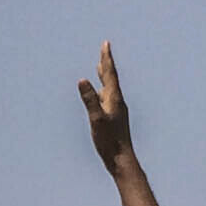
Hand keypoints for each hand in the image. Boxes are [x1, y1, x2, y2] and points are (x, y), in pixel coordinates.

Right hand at [77, 42, 136, 171]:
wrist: (122, 160)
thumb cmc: (110, 142)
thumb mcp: (96, 119)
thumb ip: (89, 99)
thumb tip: (82, 80)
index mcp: (114, 99)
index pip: (110, 74)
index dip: (107, 58)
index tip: (106, 44)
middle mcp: (117, 102)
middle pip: (111, 78)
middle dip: (106, 63)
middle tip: (104, 50)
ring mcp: (116, 111)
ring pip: (109, 88)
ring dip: (104, 76)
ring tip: (100, 67)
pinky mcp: (114, 119)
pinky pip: (107, 99)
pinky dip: (102, 90)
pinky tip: (100, 95)